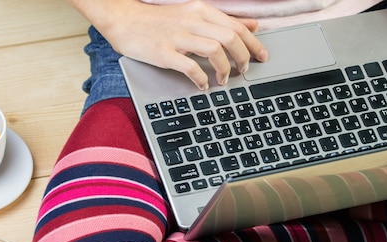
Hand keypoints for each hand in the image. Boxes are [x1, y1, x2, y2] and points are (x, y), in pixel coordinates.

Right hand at [95, 0, 268, 89]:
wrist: (124, 20)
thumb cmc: (158, 21)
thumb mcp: (193, 15)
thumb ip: (222, 21)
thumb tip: (252, 25)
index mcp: (200, 10)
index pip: (236, 25)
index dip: (253, 43)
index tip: (262, 57)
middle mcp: (191, 20)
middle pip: (230, 37)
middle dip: (244, 57)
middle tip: (244, 70)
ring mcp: (177, 36)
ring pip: (215, 49)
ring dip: (225, 68)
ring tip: (224, 79)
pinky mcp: (163, 52)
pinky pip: (190, 66)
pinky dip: (201, 78)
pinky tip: (202, 85)